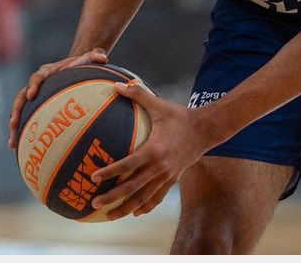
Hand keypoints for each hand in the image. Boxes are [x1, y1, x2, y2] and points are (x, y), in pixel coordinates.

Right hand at [7, 48, 107, 148]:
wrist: (73, 68)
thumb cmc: (81, 65)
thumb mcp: (88, 60)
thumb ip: (95, 56)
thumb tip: (102, 57)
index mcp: (46, 72)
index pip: (37, 77)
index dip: (32, 85)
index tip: (31, 95)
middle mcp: (36, 84)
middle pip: (21, 97)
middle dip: (16, 111)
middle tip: (13, 124)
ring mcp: (34, 96)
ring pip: (19, 111)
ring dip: (14, 125)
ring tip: (12, 142)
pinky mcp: (35, 106)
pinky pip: (25, 119)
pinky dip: (21, 132)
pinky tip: (17, 148)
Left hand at [89, 82, 209, 219]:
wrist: (206, 130)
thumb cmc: (180, 116)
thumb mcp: (159, 105)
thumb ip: (138, 94)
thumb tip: (117, 84)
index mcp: (154, 150)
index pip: (128, 165)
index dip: (110, 172)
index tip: (93, 177)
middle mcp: (160, 167)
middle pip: (133, 188)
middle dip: (112, 197)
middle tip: (93, 202)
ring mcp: (167, 176)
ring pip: (143, 198)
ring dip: (125, 208)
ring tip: (108, 217)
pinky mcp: (172, 180)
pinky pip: (157, 197)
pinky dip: (145, 206)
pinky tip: (134, 213)